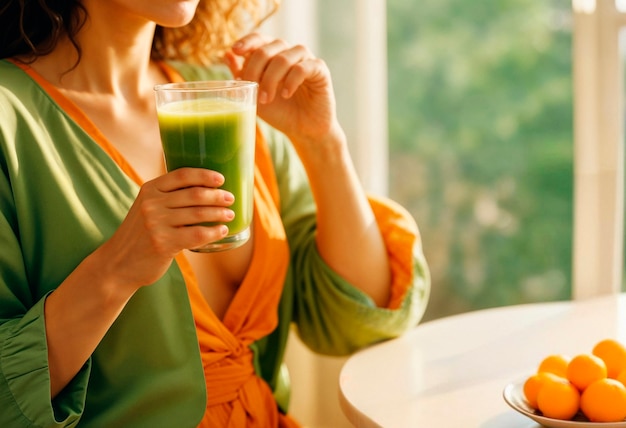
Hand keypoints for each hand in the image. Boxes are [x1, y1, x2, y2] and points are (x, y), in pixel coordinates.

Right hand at [99, 168, 234, 288]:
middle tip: (230, 199)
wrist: (118, 264)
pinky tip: (222, 231)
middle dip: (217, 196)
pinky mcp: (163, 243)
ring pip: (199, 213)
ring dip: (219, 213)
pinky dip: (214, 232)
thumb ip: (167, 198)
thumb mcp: (146, 209)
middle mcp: (151, 204)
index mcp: (149, 190)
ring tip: (229, 214)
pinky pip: (197, 234)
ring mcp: (156, 224)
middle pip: (195, 194)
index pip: (182, 175)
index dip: (205, 175)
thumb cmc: (140, 235)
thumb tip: (206, 191)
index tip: (221, 179)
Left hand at [224, 32, 340, 145]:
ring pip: (284, 57)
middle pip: (268, 48)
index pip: (259, 39)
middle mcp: (289, 53)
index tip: (236, 51)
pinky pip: (304, 67)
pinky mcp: (320, 70)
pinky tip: (286, 94)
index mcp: (273, 55)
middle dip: (256, 70)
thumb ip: (243, 76)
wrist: (304, 131)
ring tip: (266, 98)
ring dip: (271, 78)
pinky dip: (291, 80)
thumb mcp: (255, 96)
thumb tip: (226, 55)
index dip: (247, 42)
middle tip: (254, 92)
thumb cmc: (281, 112)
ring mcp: (306, 60)